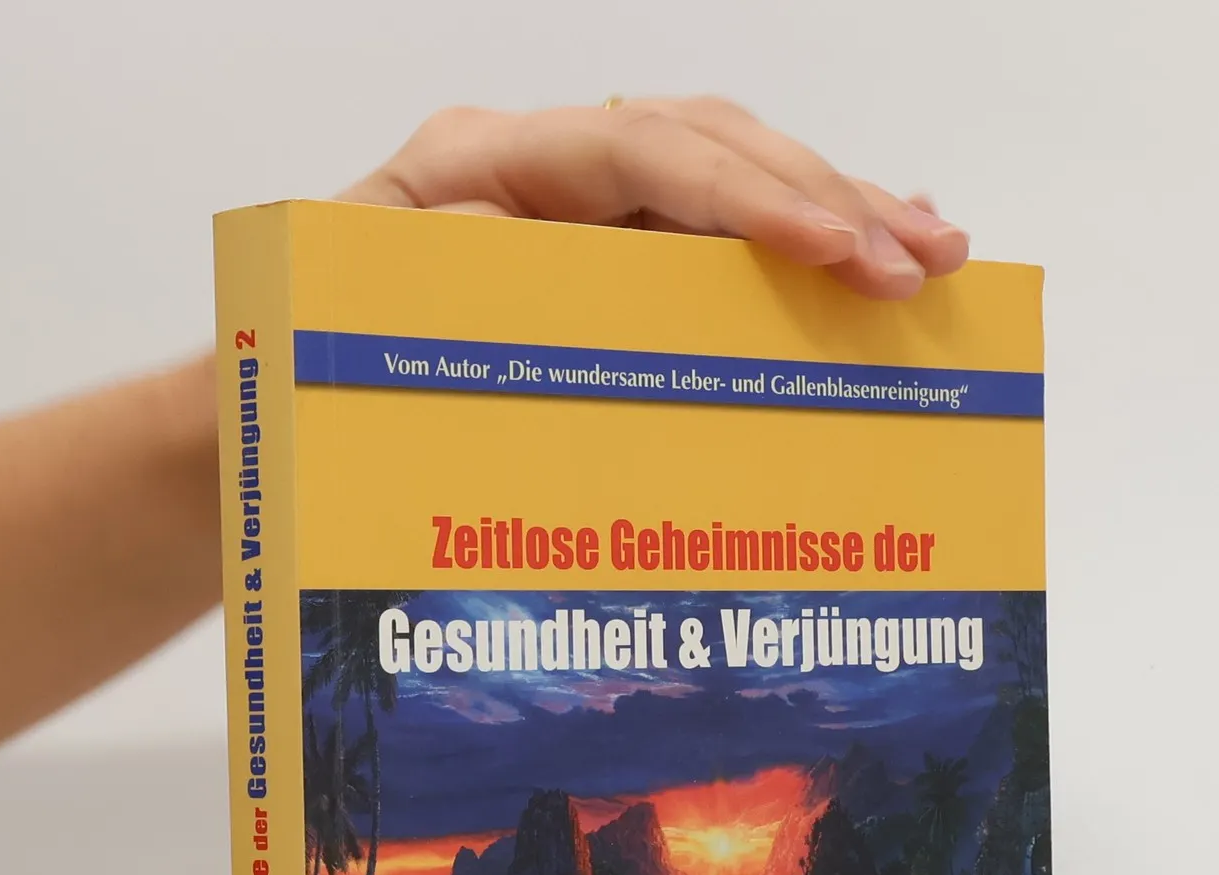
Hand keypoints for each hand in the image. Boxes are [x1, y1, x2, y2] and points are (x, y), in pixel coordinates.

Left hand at [339, 99, 968, 299]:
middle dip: (827, 199)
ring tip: (934, 254)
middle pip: (713, 147)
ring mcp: (579, 199)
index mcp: (480, 161)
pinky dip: (797, 235)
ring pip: (733, 176)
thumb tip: (544, 253)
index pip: (645, 152)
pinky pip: (715, 225)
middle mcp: (540, 162)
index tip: (837, 249)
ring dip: (838, 210)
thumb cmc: (312, 358)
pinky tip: (873, 242)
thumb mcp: (360, 319)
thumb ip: (451, 281)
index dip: (749, 197)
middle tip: (920, 264)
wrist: (284, 384)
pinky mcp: (605, 246)